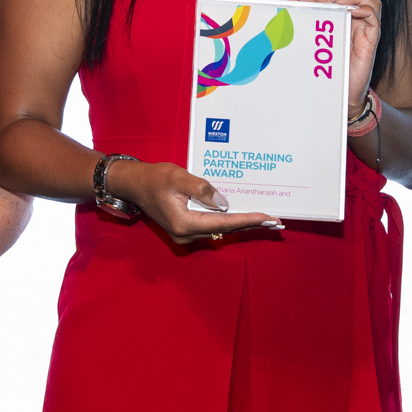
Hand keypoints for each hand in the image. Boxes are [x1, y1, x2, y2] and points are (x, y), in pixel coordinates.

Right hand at [107, 158, 282, 244]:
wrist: (135, 185)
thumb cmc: (155, 178)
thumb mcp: (179, 177)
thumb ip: (202, 189)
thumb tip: (224, 203)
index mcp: (184, 223)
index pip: (223, 223)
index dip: (247, 220)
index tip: (267, 218)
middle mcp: (186, 234)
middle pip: (225, 229)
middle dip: (250, 224)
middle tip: (275, 221)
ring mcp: (185, 234)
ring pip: (220, 229)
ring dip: (241, 223)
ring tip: (265, 218)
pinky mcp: (186, 230)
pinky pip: (212, 226)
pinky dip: (229, 222)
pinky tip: (244, 217)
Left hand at [287, 0, 380, 115]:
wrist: (342, 93)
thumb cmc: (328, 69)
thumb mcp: (314, 43)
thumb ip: (306, 23)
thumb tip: (288, 0)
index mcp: (341, 18)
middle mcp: (355, 20)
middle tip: (315, 0)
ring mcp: (365, 28)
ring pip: (368, 0)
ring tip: (333, 2)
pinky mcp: (372, 38)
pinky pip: (374, 17)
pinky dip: (363, 9)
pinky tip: (349, 12)